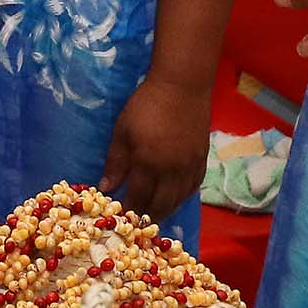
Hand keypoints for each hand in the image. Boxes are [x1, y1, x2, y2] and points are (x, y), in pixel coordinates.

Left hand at [100, 75, 209, 222]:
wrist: (182, 86)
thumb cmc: (146, 105)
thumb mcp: (122, 131)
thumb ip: (115, 162)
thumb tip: (106, 188)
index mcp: (148, 164)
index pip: (138, 198)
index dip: (129, 210)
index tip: (121, 217)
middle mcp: (171, 172)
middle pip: (161, 205)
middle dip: (148, 216)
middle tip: (138, 221)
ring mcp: (189, 166)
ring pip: (179, 199)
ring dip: (166, 210)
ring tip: (155, 214)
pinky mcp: (202, 159)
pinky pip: (193, 186)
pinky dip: (183, 196)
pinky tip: (175, 197)